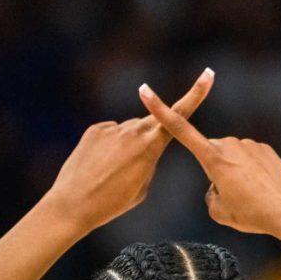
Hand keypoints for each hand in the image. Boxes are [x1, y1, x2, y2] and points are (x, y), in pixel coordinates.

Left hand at [47, 68, 213, 230]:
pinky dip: (110, 146)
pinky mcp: (95, 129)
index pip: (179, 116)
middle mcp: (133, 132)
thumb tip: (144, 146)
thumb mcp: (142, 187)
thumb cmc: (112, 202)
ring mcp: (112, 129)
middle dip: (152, 137)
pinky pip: (111, 133)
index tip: (207, 74)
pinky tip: (99, 164)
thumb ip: (149, 160)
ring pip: (130, 131)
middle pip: (153, 124)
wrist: (73, 205)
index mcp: (151, 147)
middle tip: (135, 163)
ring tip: (111, 172)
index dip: (195, 94)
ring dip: (128, 146)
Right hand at [138, 87, 280, 235]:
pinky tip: (263, 187)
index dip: (161, 110)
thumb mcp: (219, 212)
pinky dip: (251, 172)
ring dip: (234, 172)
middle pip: (210, 154)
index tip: (145, 91)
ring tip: (251, 194)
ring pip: (230, 158)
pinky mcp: (264, 148)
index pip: (180, 130)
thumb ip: (209, 195)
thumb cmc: (253, 214)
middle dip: (214, 171)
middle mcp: (229, 145)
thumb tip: (215, 185)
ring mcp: (248, 145)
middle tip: (233, 196)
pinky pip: (249, 159)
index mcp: (213, 158)